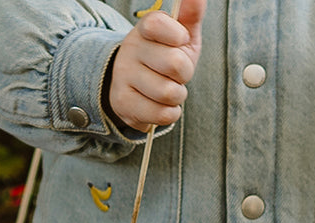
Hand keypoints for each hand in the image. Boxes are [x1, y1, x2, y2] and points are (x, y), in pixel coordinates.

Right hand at [108, 0, 205, 132]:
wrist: (136, 88)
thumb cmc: (164, 60)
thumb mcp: (181, 37)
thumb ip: (190, 16)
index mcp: (145, 28)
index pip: (160, 24)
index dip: (178, 37)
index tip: (178, 41)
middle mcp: (130, 49)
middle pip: (175, 64)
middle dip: (185, 74)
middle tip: (175, 74)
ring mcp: (124, 76)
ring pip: (169, 93)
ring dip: (177, 96)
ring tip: (168, 90)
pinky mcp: (123, 103)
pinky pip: (162, 114)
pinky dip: (169, 113)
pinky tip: (161, 105)